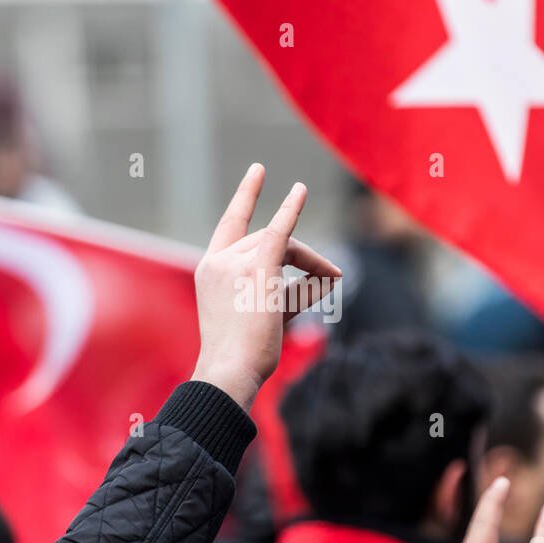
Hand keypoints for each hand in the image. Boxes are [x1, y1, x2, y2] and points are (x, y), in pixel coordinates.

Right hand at [191, 164, 340, 410]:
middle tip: (330, 275)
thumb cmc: (246, 355)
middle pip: (269, 237)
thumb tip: (330, 277)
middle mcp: (218, 261)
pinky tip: (300, 191)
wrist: (231, 371)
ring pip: (283, 243)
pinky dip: (291, 209)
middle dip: (302, 254)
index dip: (246, 198)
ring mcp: (234, 263)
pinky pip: (279, 232)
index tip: (259, 172)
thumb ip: (293, 291)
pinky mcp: (257, 269)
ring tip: (332, 276)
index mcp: (211, 270)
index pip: (231, 226)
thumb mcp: (268, 316)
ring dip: (311, 260)